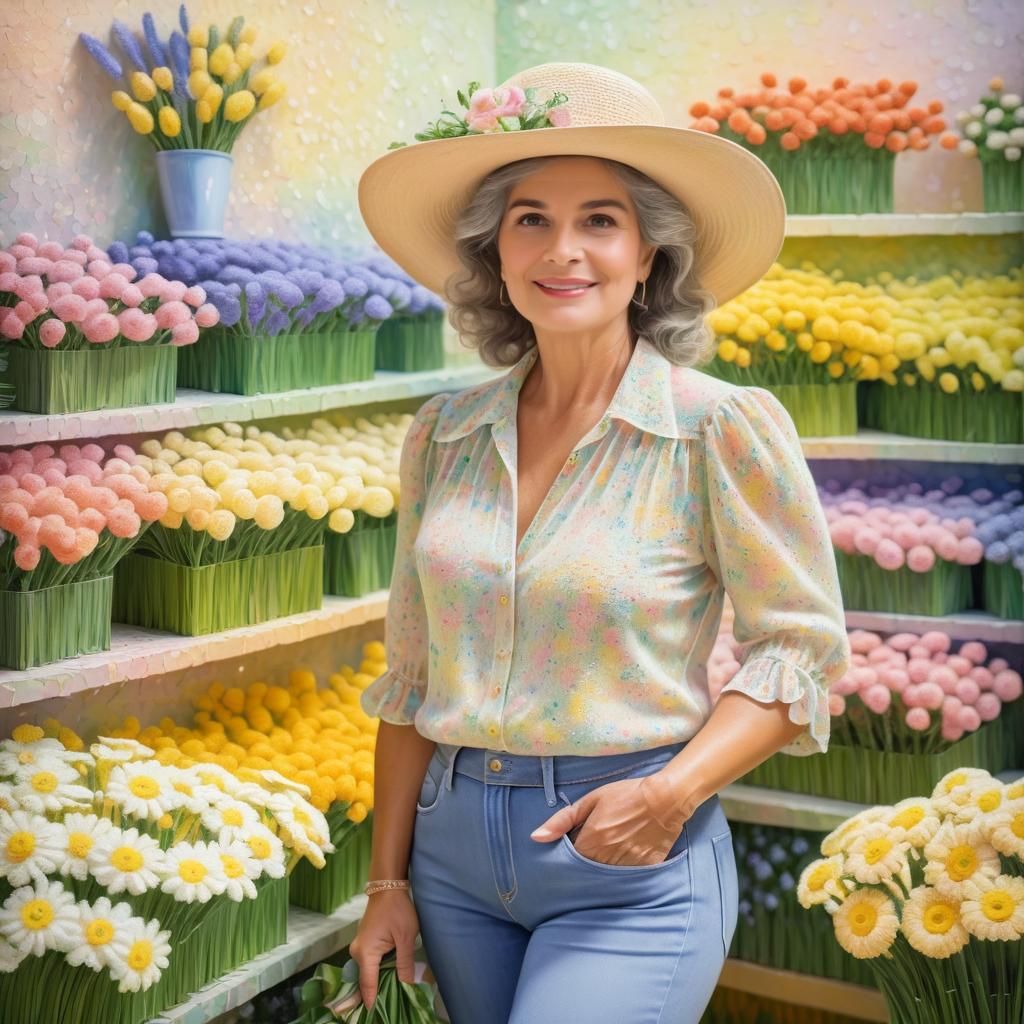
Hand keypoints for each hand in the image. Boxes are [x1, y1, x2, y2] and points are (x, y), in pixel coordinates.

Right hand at [348, 889, 419, 1009]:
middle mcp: (357, 952)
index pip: (367, 986)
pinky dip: (378, 972)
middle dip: (378, 994)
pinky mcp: (364, 944)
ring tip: (393, 996)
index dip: (373, 1003)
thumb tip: (408, 988)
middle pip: (366, 981)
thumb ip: (405, 964)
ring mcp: (359, 948)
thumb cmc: (398, 909)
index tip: (378, 1016)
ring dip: (380, 982)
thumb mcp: (406, 937)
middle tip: (392, 1007)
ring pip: (368, 973)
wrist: (387, 887)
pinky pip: (369, 964)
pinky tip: (390, 979)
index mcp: (365, 953)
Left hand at [529, 772, 688, 866]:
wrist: (664, 799)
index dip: (568, 858)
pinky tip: (624, 860)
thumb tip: (536, 837)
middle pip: (586, 872)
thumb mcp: (591, 800)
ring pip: (605, 878)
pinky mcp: (644, 870)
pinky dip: (621, 873)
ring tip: (607, 855)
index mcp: (591, 841)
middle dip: (582, 866)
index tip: (572, 849)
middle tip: (590, 852)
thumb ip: (562, 820)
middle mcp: (607, 857)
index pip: (569, 861)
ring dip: (601, 870)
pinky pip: (626, 880)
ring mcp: (627, 866)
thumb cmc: (625, 795)